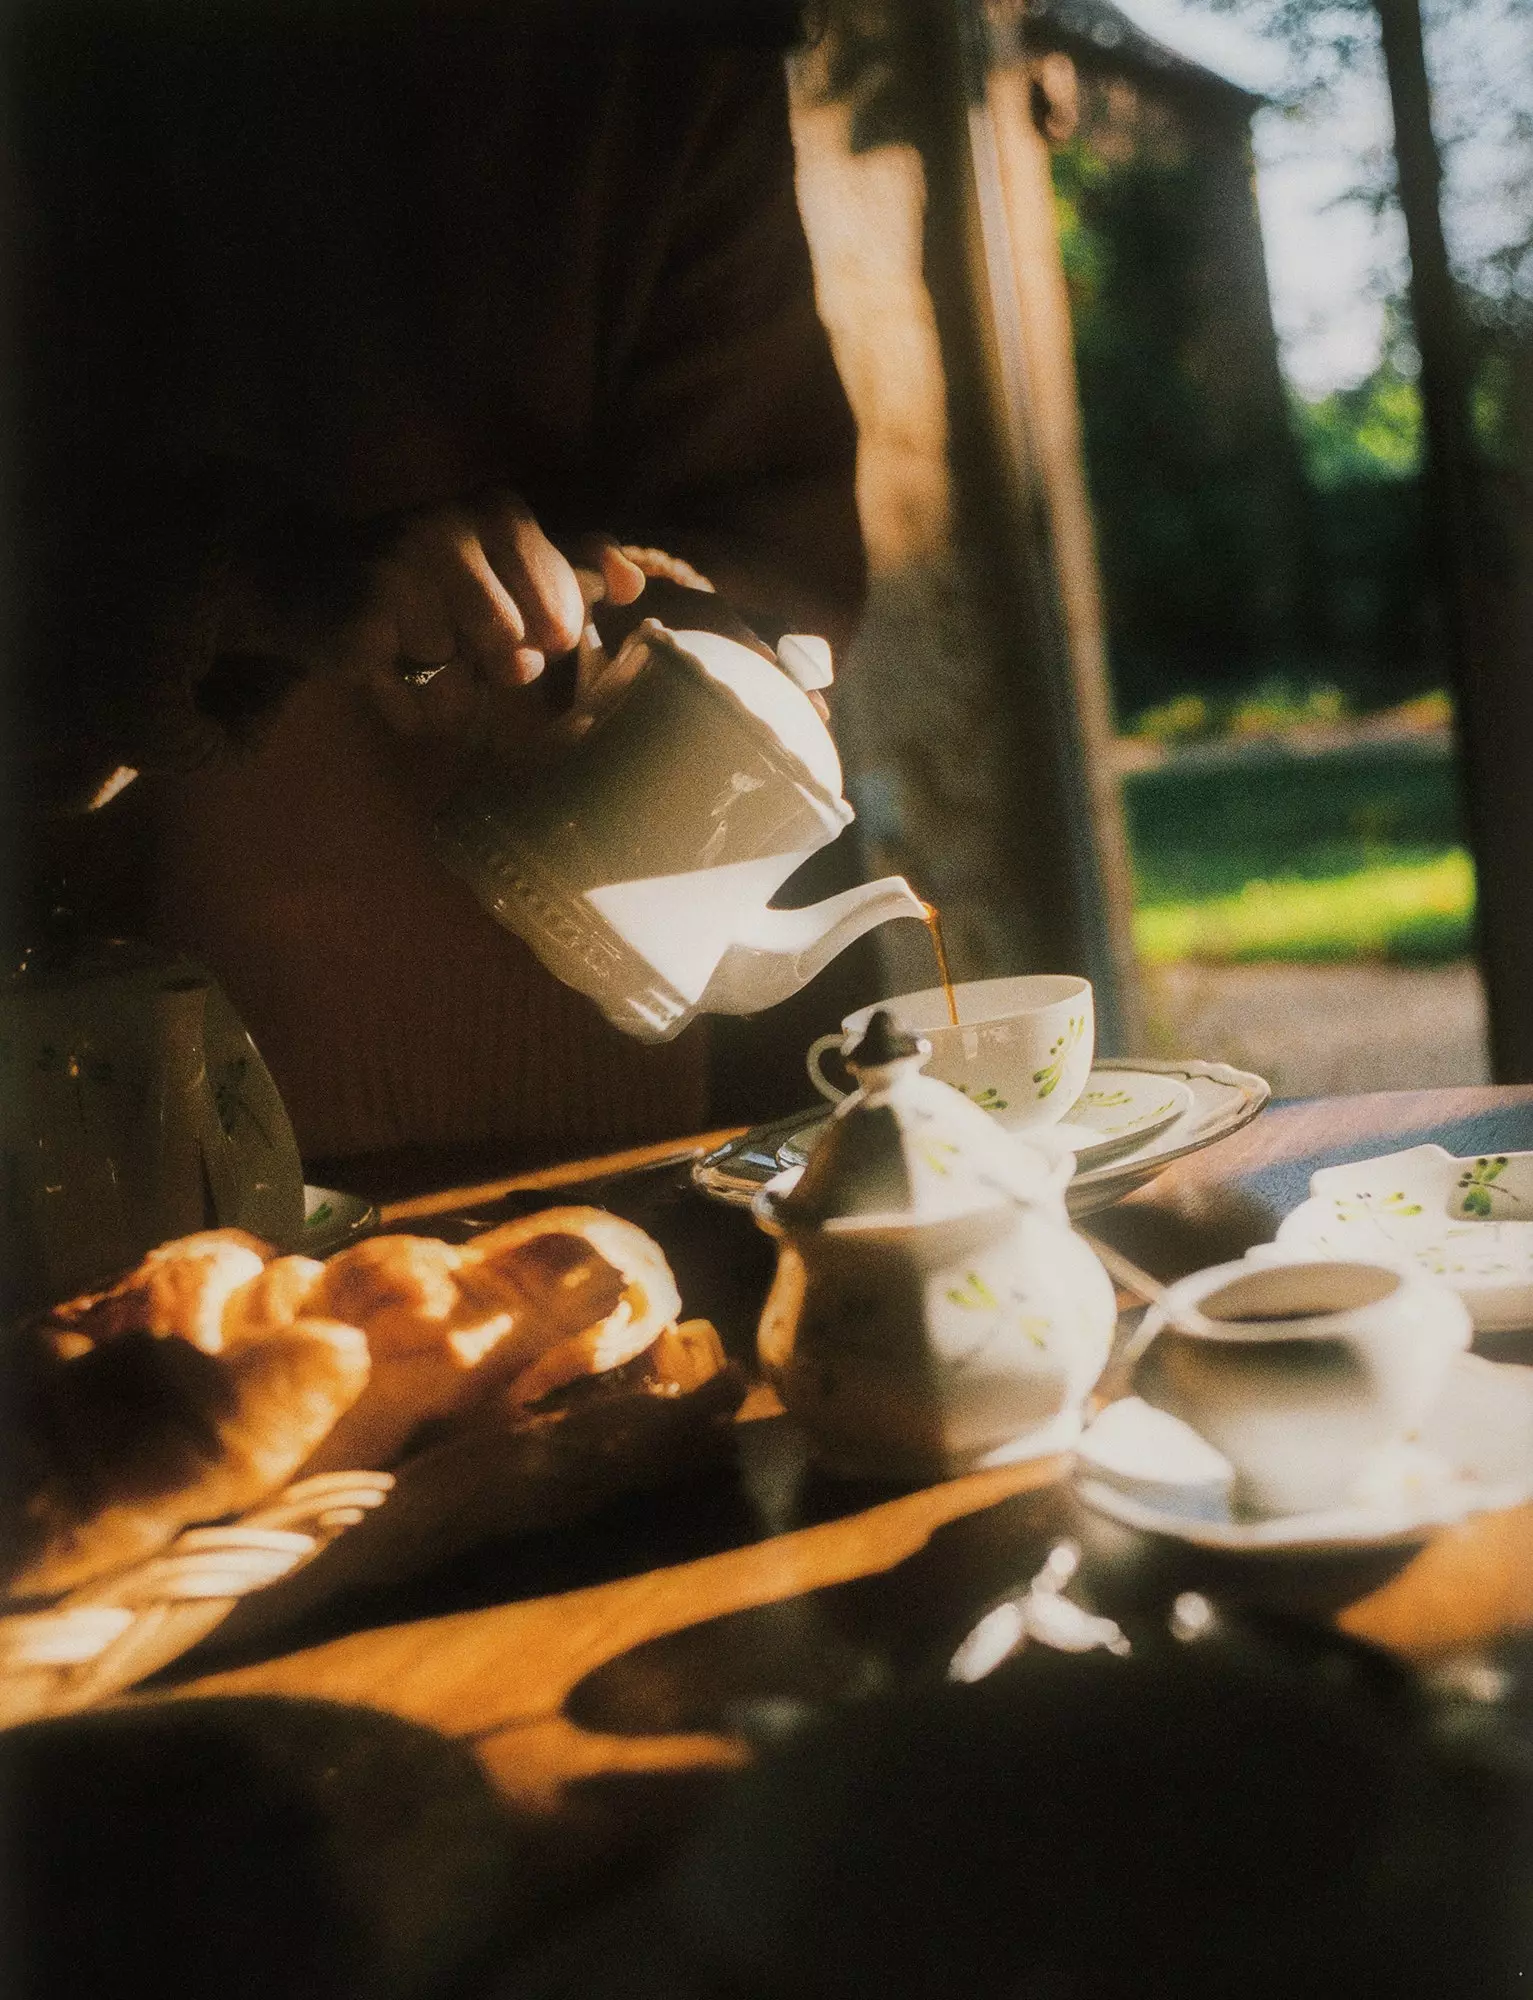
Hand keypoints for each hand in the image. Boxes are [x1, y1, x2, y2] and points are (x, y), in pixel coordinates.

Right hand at [341, 493, 646, 741]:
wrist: (303, 578)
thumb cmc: (422, 580)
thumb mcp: (500, 561)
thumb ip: (572, 565)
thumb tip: (635, 579)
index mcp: (502, 513)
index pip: (563, 611)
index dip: (547, 635)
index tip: (522, 624)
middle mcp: (455, 527)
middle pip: (520, 653)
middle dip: (493, 664)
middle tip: (454, 635)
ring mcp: (405, 567)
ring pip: (464, 682)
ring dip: (442, 683)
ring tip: (410, 643)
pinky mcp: (363, 613)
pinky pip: (415, 700)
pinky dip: (403, 701)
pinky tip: (380, 664)